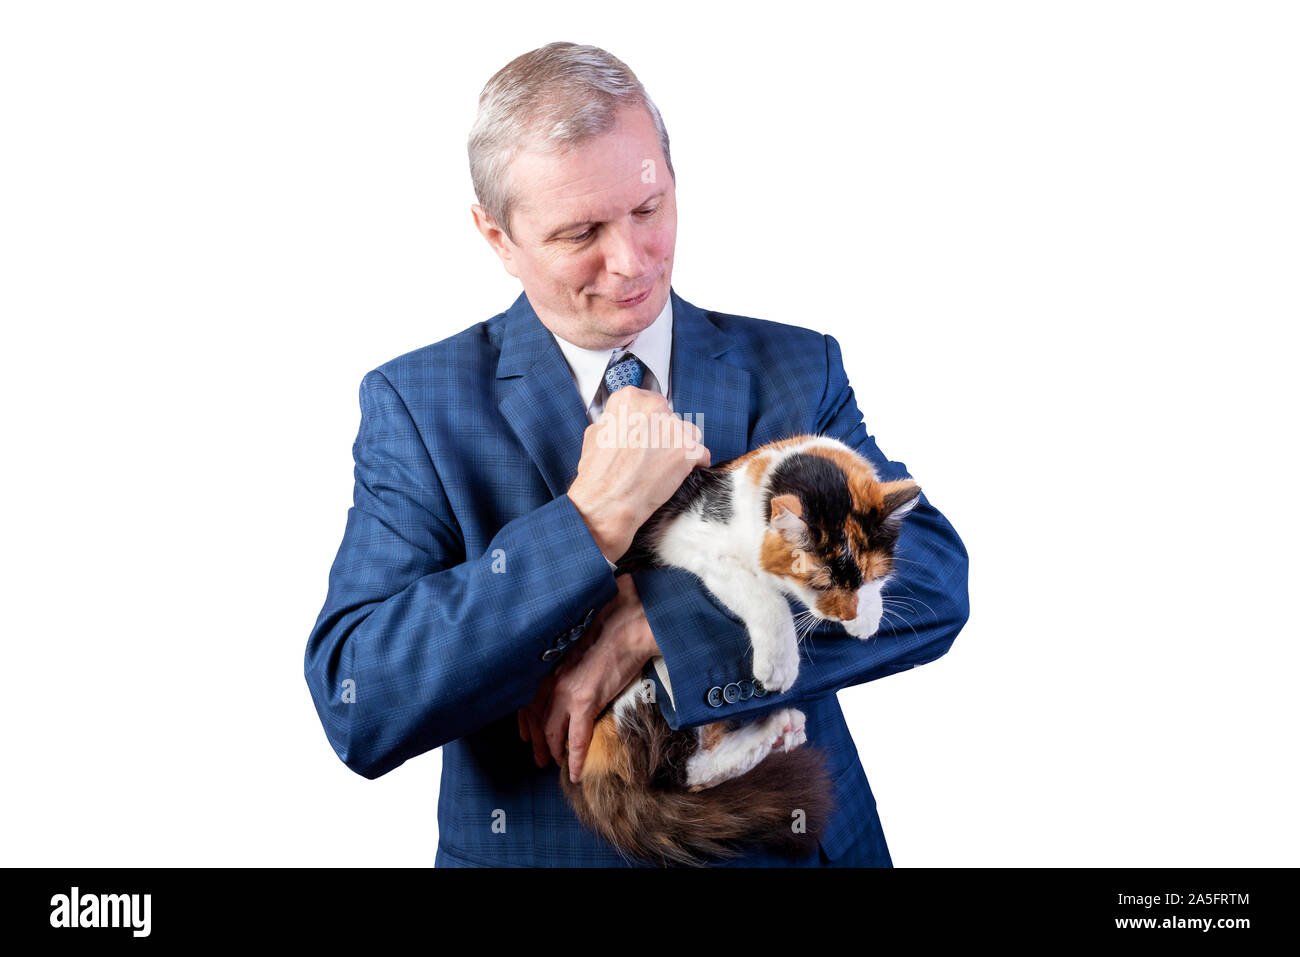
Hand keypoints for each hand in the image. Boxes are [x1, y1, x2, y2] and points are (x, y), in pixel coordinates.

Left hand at [517, 574, 660, 782]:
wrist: (628, 627)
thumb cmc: (610, 633)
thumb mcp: (579, 650)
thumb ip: (569, 667)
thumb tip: (573, 681)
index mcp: (550, 665)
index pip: (529, 700)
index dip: (525, 721)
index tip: (526, 735)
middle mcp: (552, 679)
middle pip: (535, 718)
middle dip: (536, 742)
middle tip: (538, 758)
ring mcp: (566, 691)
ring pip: (551, 732)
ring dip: (552, 752)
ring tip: (555, 765)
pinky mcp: (585, 700)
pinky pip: (576, 739)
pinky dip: (574, 758)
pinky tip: (575, 771)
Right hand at [567, 388, 708, 562]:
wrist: (607, 503)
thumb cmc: (598, 474)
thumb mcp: (595, 434)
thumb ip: (615, 421)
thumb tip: (623, 423)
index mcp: (629, 399)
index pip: (648, 401)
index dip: (647, 421)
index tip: (645, 432)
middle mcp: (653, 407)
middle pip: (668, 416)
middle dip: (662, 434)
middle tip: (650, 454)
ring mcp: (673, 428)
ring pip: (687, 433)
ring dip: (678, 447)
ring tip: (662, 466)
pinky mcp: (688, 450)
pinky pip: (701, 454)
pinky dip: (693, 465)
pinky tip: (677, 474)